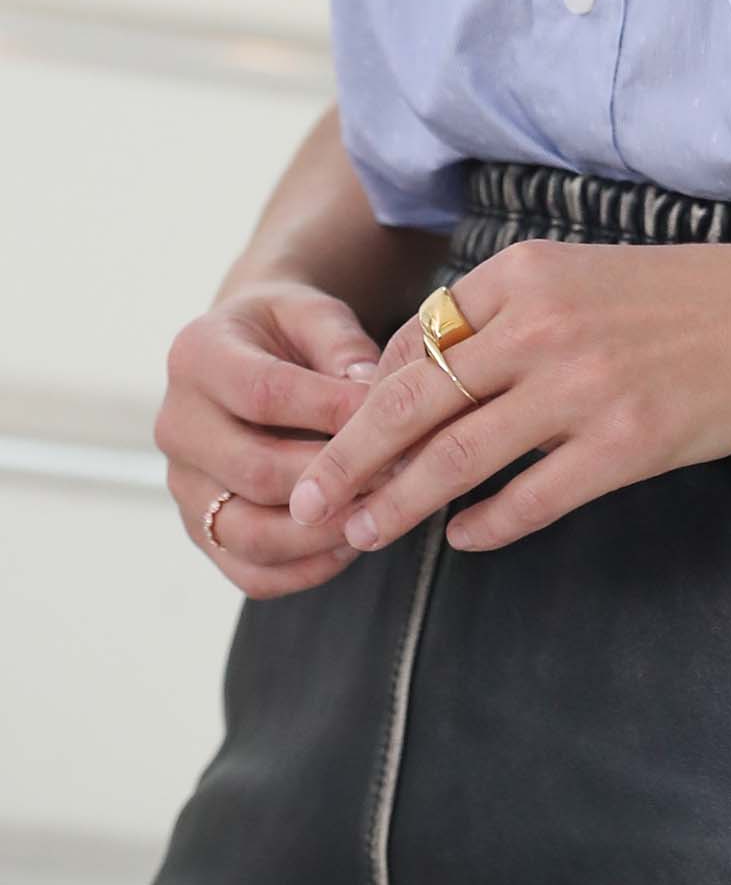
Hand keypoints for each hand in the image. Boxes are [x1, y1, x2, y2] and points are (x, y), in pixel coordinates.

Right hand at [158, 280, 390, 597]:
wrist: (249, 355)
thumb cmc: (289, 332)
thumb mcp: (314, 313)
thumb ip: (341, 344)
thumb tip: (372, 389)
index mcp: (197, 357)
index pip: (263, 394)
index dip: (330, 409)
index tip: (390, 414)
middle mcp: (177, 427)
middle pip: (254, 471)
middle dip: (333, 478)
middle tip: (399, 474)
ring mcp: (184, 487)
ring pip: (249, 534)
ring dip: (322, 532)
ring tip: (380, 513)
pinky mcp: (202, 531)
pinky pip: (251, 572)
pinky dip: (306, 569)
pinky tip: (354, 543)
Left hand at [284, 235, 730, 556]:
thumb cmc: (676, 298)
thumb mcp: (578, 276)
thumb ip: (501, 316)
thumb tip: (414, 376)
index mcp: (525, 274)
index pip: (413, 342)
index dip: (363, 399)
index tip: (331, 439)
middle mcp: (544, 326)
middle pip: (413, 403)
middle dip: (349, 459)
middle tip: (307, 500)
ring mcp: (584, 387)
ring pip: (457, 458)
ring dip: (399, 503)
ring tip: (362, 534)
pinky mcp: (624, 443)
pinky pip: (530, 498)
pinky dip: (487, 524)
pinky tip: (464, 539)